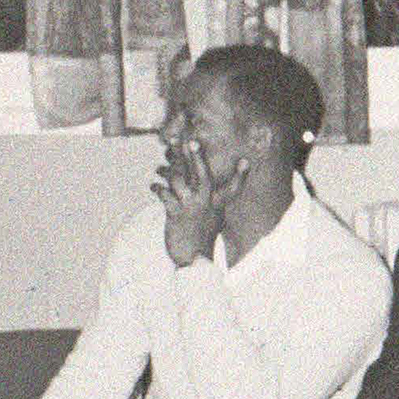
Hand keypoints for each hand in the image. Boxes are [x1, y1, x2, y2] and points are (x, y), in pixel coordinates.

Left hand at [152, 136, 244, 266]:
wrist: (193, 257)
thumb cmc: (202, 236)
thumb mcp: (214, 218)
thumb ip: (210, 201)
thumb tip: (204, 189)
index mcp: (218, 204)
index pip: (233, 187)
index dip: (240, 175)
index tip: (245, 161)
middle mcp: (207, 203)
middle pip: (203, 174)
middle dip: (196, 157)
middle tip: (190, 141)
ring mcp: (191, 207)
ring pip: (178, 180)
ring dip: (167, 171)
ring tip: (159, 168)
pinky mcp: (176, 214)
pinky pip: (164, 194)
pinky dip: (157, 188)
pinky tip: (153, 187)